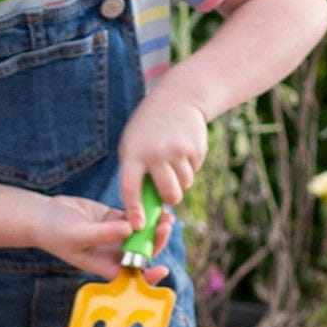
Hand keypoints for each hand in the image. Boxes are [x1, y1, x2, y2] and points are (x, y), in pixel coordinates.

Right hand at [33, 196, 171, 281]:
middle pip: (143, 252)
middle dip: (156, 242)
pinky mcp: (114, 219)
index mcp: (105, 265)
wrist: (43, 216)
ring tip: (166, 215)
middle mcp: (113, 253)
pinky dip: (146, 212)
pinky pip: (135, 217)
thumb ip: (104, 233)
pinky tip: (155, 204)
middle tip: (164, 226)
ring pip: (142, 234)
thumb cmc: (55, 232)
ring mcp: (115, 236)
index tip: (161, 269)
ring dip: (155, 226)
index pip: (131, 276)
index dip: (149, 276)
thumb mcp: (79, 234)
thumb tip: (131, 229)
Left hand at [117, 86, 207, 224]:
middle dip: (171, 198)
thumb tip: (144, 209)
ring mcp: (177, 151)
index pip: (130, 189)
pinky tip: (183, 148)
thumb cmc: (148, 130)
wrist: (177, 100)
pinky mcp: (195, 149)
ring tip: (172, 159)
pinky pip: (194, 172)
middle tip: (168, 189)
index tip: (139, 226)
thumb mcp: (133, 146)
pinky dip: (190, 166)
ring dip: (180, 180)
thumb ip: (136, 174)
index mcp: (133, 154)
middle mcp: (155, 154)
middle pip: (169, 194)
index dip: (134, 211)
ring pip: (184, 185)